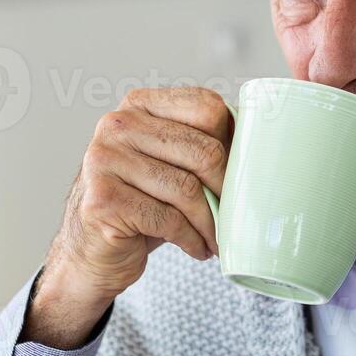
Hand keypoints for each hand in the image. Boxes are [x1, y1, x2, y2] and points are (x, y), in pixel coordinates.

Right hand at [24, 86, 231, 348]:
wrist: (92, 250)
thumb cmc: (142, 202)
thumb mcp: (168, 163)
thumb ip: (200, 142)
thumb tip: (264, 143)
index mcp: (139, 104)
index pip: (207, 108)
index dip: (234, 145)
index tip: (241, 175)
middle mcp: (116, 125)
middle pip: (202, 151)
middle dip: (227, 190)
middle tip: (236, 214)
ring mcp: (104, 161)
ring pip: (186, 189)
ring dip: (212, 223)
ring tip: (217, 237)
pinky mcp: (102, 200)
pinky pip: (167, 219)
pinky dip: (191, 239)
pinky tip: (196, 248)